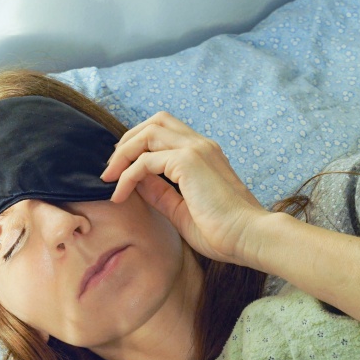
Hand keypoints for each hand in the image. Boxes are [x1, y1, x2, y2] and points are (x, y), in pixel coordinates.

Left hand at [100, 112, 270, 266]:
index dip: (139, 146)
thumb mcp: (182, 211)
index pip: (166, 133)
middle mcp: (201, 145)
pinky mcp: (188, 161)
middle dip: (127, 141)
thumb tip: (136, 182)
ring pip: (147, 133)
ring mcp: (196, 149)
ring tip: (110, 178)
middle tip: (111, 170)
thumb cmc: (224, 232)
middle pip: (155, 122)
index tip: (121, 172)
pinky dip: (127, 176)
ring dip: (123, 153)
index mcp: (205, 155)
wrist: (250, 237)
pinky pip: (145, 161)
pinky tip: (120, 195)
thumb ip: (161, 193)